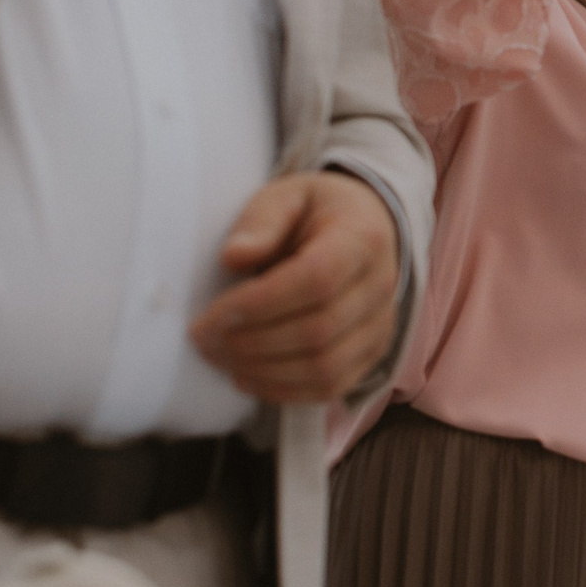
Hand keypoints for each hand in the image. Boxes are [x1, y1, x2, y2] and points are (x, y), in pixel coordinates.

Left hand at [191, 172, 399, 403]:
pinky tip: (246, 376)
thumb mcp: (287, 196)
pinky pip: (331, 387)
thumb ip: (260, 221)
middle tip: (203, 339)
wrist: (367, 227)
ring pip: (325, 367)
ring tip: (220, 357)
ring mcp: (381, 326)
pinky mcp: (372, 354)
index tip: (212, 315)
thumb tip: (234, 257)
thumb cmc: (318, 212)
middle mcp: (381, 287)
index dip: (260, 304)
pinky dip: (283, 391)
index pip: (316, 280)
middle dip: (252, 342)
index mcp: (362, 239)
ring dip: (263, 370)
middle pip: (319, 330)